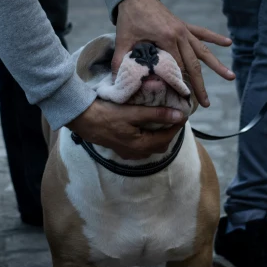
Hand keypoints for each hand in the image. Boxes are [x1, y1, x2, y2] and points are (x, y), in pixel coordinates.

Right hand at [67, 99, 186, 159]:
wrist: (83, 120)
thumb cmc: (107, 115)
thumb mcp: (133, 113)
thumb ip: (156, 114)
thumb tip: (178, 116)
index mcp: (142, 145)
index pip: (168, 137)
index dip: (177, 126)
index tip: (182, 114)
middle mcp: (137, 153)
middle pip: (161, 145)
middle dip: (169, 132)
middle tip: (173, 117)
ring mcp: (128, 153)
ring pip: (151, 147)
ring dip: (158, 136)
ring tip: (161, 120)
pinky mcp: (121, 149)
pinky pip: (141, 146)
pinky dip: (148, 138)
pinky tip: (145, 127)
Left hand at [114, 0, 234, 107]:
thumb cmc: (129, 19)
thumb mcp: (123, 40)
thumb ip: (120, 61)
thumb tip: (116, 81)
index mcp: (166, 38)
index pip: (177, 67)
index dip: (180, 85)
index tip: (184, 100)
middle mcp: (180, 35)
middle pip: (193, 65)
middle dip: (200, 85)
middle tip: (206, 103)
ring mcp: (184, 30)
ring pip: (203, 51)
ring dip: (217, 65)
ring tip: (230, 77)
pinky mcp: (184, 26)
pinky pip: (202, 33)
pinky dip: (215, 38)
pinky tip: (228, 43)